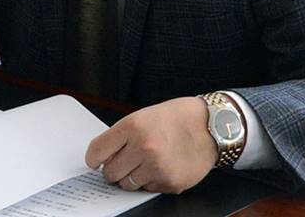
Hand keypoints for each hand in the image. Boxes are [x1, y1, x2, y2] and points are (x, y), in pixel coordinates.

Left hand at [85, 97, 217, 193]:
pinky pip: (148, 189)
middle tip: (121, 162)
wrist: (210, 126)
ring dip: (131, 177)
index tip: (95, 160)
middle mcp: (143, 147)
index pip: (98, 150)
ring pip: (127, 185)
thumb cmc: (176, 118)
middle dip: (113, 169)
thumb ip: (123, 135)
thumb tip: (104, 157)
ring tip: (144, 162)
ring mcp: (156, 168)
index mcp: (133, 126)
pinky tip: (161, 166)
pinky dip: (151, 181)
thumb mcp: (144, 116)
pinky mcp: (169, 183)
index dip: (94, 157)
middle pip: (110, 173)